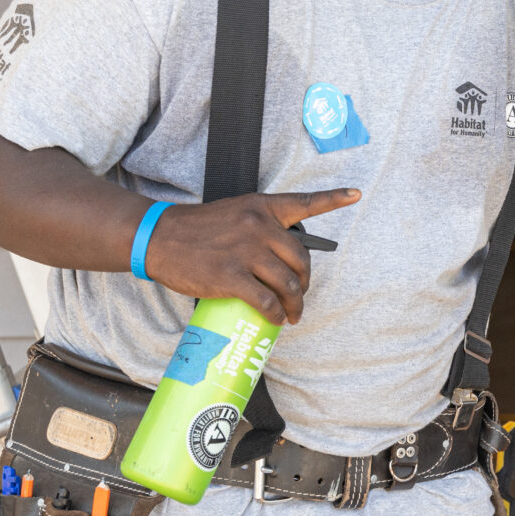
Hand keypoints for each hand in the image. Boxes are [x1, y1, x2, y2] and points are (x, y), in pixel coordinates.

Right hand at [142, 188, 358, 322]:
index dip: (334, 199)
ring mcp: (246, 251)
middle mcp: (259, 226)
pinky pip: (266, 301)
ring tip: (291, 315)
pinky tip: (275, 321)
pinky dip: (275, 315)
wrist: (159, 237)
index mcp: (261, 207)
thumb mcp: (234, 214)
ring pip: (288, 285)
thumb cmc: (197, 229)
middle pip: (301, 260)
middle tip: (298, 297)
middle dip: (305, 283)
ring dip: (295, 305)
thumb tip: (280, 261)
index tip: (356, 194)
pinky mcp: (231, 276)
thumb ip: (260, 228)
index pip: (304, 202)